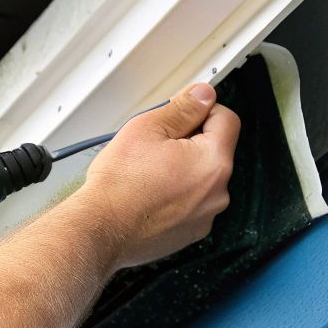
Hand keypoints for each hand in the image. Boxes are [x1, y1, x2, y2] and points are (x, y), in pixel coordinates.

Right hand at [75, 83, 237, 270]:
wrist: (101, 229)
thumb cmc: (119, 184)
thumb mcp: (147, 128)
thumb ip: (182, 108)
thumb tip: (203, 95)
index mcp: (213, 162)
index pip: (226, 119)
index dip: (202, 110)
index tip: (182, 113)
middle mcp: (218, 192)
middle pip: (213, 150)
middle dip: (188, 142)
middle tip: (155, 145)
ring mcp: (205, 216)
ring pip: (200, 178)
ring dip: (181, 169)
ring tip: (147, 172)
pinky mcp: (190, 232)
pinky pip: (190, 202)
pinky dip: (175, 195)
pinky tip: (149, 193)